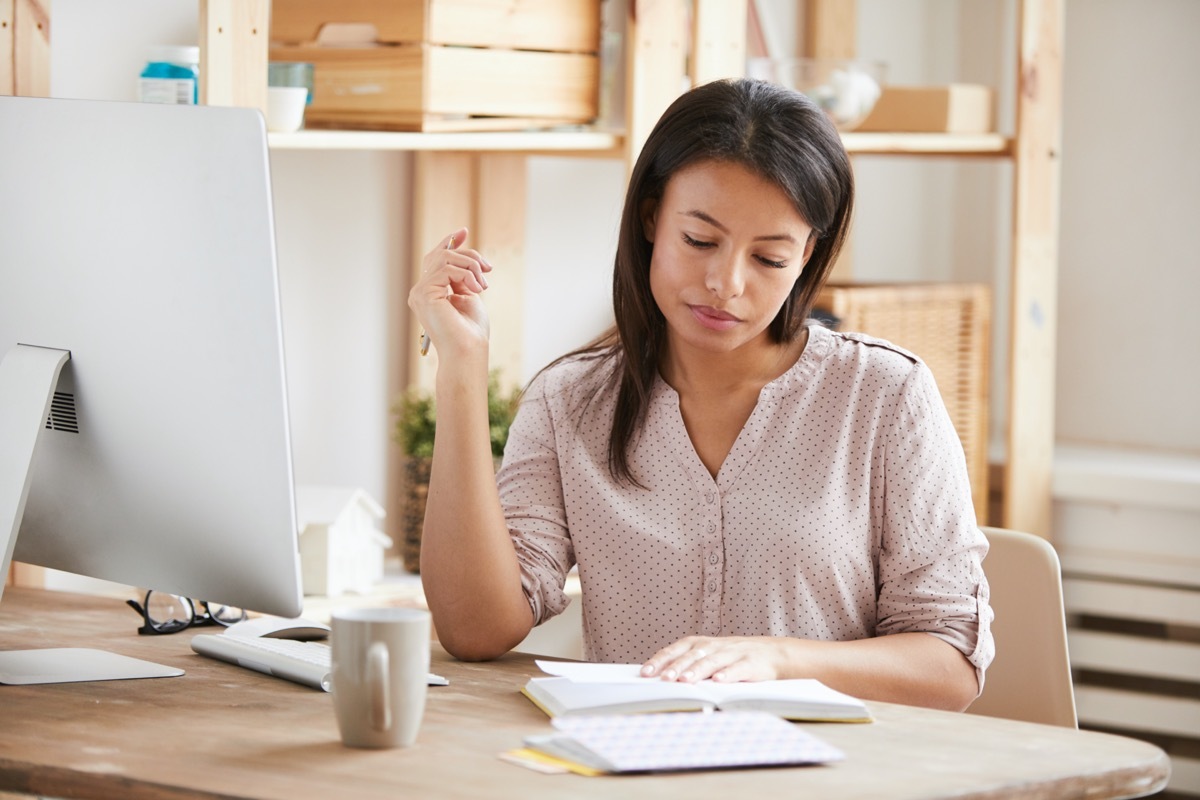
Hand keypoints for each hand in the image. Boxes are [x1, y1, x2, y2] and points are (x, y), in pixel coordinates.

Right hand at [407, 228, 493, 356]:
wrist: (468, 351)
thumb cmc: (472, 331)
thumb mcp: (469, 295)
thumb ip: (462, 276)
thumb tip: (463, 255)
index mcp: (430, 292)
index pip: (435, 258)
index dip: (449, 242)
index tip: (464, 231)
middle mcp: (421, 292)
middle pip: (441, 254)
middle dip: (468, 256)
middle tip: (487, 269)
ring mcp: (420, 293)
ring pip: (445, 258)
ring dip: (471, 266)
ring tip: (482, 285)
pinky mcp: (424, 294)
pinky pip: (447, 269)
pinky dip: (466, 275)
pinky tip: (475, 290)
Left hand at [641, 636, 789, 682]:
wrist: (774, 654)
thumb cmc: (735, 657)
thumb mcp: (711, 656)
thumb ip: (689, 664)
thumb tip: (659, 679)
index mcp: (702, 644)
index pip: (677, 649)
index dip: (661, 660)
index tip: (646, 672)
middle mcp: (715, 646)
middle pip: (693, 654)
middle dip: (676, 666)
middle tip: (662, 678)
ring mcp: (734, 654)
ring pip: (713, 661)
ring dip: (697, 670)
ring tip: (685, 681)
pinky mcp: (751, 664)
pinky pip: (738, 669)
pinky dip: (728, 674)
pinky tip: (718, 681)